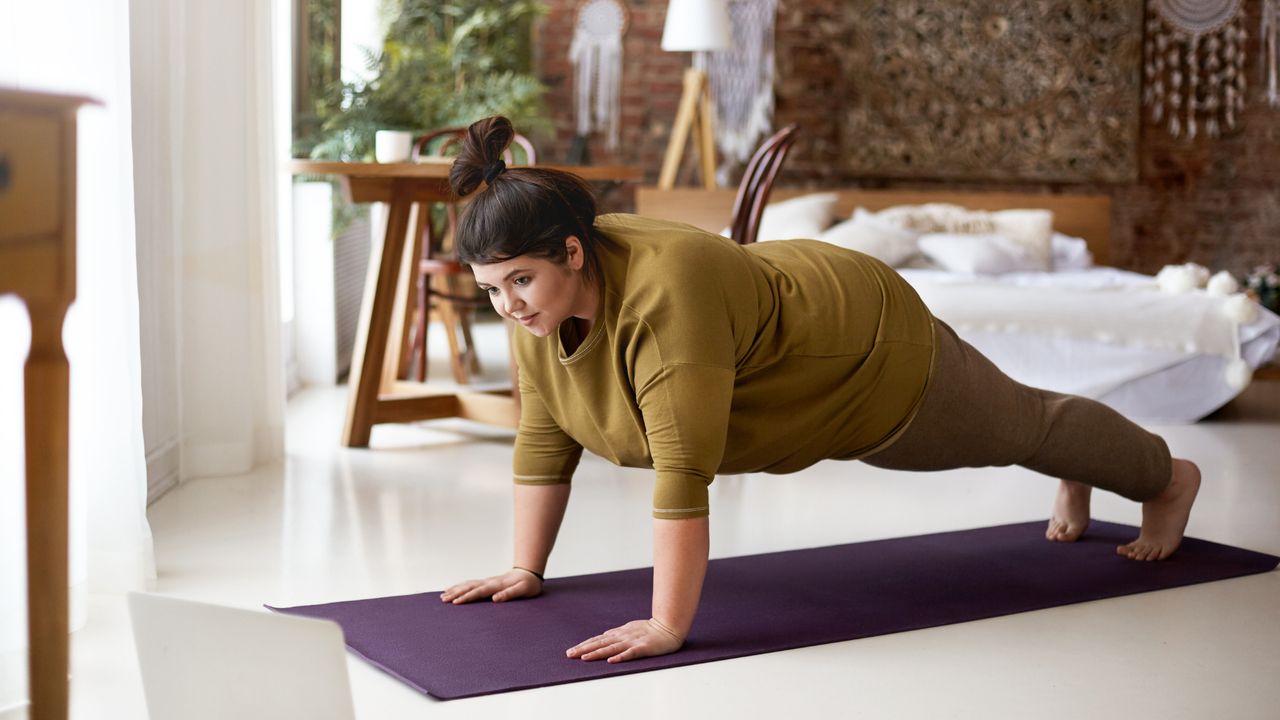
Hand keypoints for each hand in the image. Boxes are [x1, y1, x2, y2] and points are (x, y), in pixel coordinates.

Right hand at [440, 568, 541, 603]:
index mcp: (497, 585)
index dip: (467, 597)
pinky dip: (461, 586)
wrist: (529, 572)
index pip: (479, 592)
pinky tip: (453, 589)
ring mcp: (487, 581)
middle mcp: (489, 582)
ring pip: (468, 584)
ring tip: (443, 595)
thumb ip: (510, 594)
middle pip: (469, 587)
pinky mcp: (487, 583)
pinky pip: (471, 584)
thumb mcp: (523, 590)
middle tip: (443, 599)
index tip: (456, 602)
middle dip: (456, 593)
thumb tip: (495, 599)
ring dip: (456, 589)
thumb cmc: (528, 584)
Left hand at [565, 618, 683, 663]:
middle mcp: (622, 637)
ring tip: (584, 658)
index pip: (598, 640)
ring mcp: (632, 642)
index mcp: (619, 633)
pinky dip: (620, 657)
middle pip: (600, 643)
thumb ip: (616, 633)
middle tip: (570, 655)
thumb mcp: (629, 629)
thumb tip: (603, 635)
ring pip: (611, 648)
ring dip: (597, 653)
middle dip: (584, 649)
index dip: (584, 645)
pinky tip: (611, 661)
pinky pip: (630, 653)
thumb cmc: (649, 629)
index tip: (571, 651)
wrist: (668, 627)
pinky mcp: (643, 648)